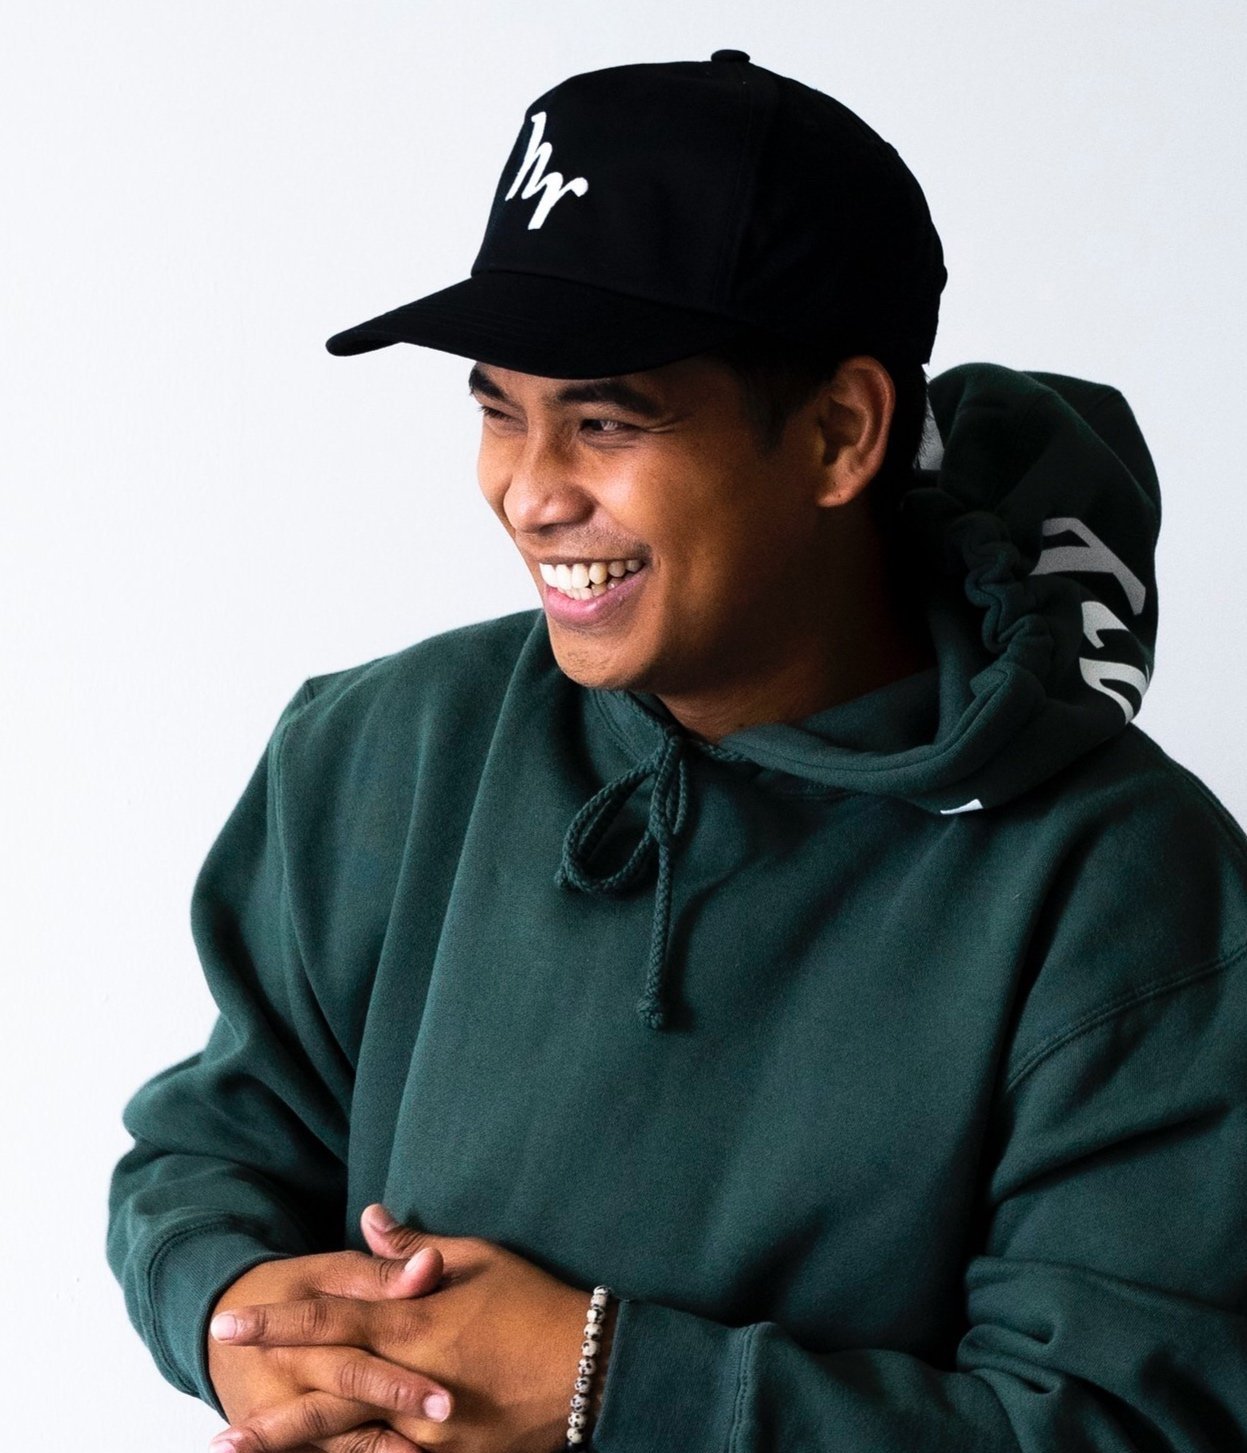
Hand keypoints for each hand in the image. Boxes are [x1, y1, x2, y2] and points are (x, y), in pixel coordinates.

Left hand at [209, 1206, 614, 1452]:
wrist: (590, 1366)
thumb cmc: (534, 1302)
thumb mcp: (479, 1259)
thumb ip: (414, 1249)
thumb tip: (369, 1220)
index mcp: (415, 1322)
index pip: (331, 1319)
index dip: (278, 1321)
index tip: (230, 1321)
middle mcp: (412, 1378)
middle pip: (325, 1391)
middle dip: (267, 1404)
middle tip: (214, 1416)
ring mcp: (428, 1429)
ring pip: (346, 1441)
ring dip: (291, 1447)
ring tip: (238, 1450)